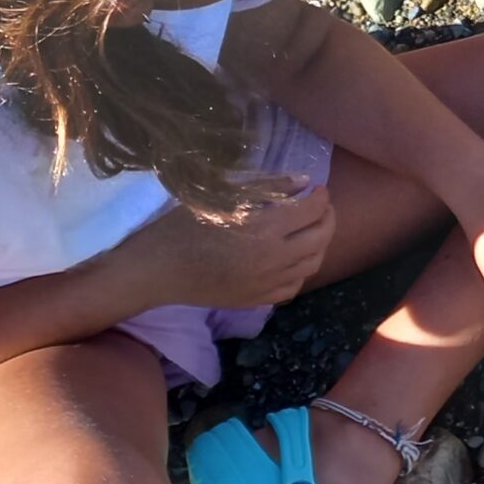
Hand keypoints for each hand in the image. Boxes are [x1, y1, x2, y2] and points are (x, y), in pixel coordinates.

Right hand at [111, 184, 333, 312]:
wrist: (155, 271)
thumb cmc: (183, 227)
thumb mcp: (223, 198)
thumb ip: (267, 188)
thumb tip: (304, 183)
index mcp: (263, 229)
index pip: (312, 210)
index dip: (321, 197)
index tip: (318, 189)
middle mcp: (271, 258)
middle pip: (321, 237)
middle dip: (328, 217)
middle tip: (322, 206)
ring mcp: (266, 283)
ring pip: (313, 264)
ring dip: (320, 243)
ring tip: (312, 229)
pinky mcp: (256, 300)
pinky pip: (294, 287)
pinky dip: (302, 270)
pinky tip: (295, 257)